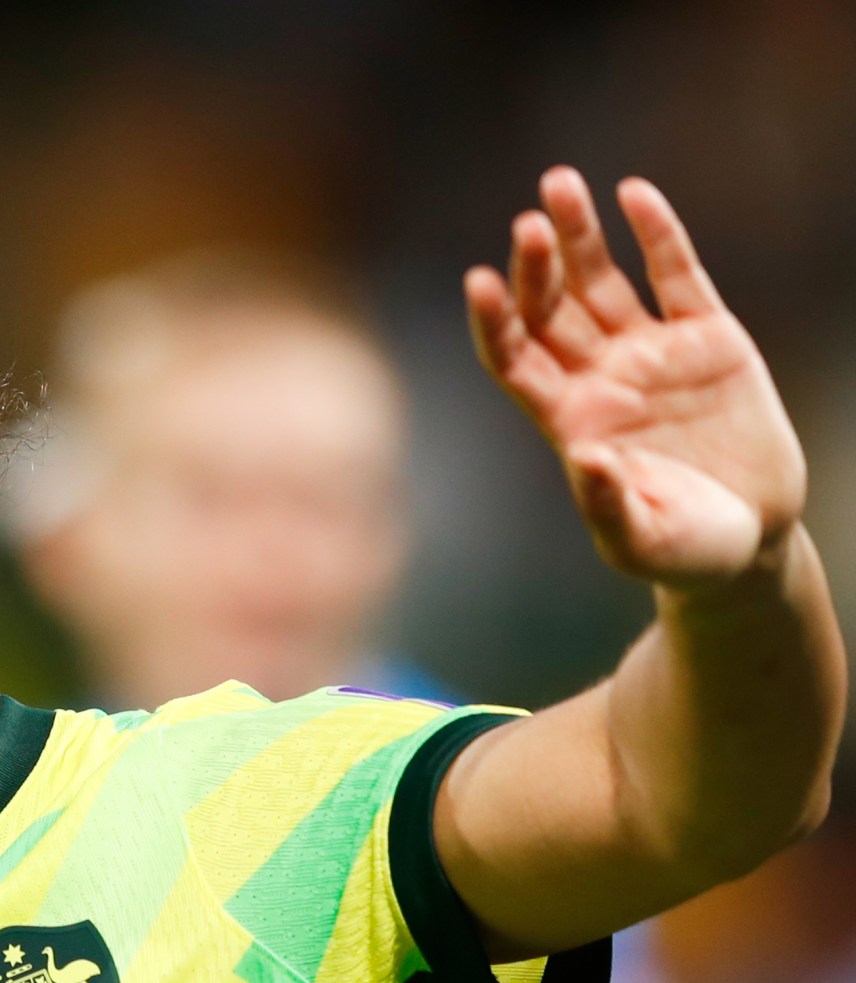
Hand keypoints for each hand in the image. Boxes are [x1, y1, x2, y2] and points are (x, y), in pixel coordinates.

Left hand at [467, 166, 805, 594]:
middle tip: (528, 224)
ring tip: (560, 184)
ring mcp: (651, 353)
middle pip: (551, 310)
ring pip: (603, 281)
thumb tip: (582, 458)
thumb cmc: (682, 551)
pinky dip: (658, 234)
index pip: (514, 360)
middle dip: (537, 266)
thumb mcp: (640, 540)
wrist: (751, 539)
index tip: (478, 283)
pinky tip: (635, 194)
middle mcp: (600, 378)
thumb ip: (606, 505)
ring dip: (581, 235)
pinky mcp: (709, 337)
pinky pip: (677, 275)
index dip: (494, 322)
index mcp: (570, 421)